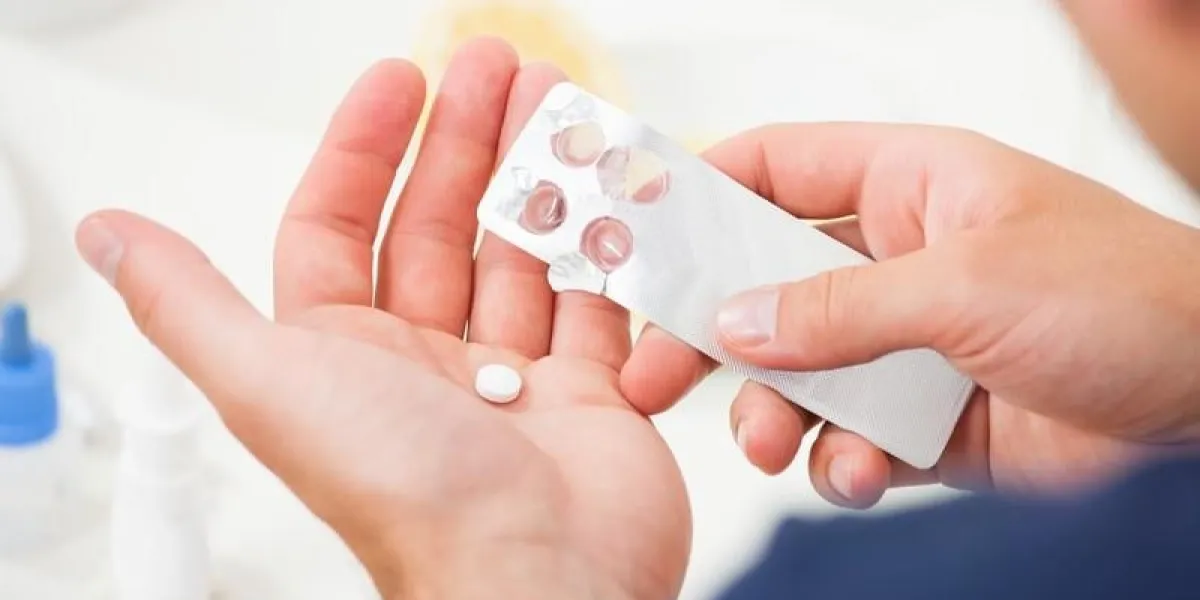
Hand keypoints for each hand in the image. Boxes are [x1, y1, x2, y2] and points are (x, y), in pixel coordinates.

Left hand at [75, 39, 688, 598]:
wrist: (542, 576)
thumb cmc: (408, 495)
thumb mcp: (271, 383)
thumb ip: (190, 305)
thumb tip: (111, 238)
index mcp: (342, 357)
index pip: (342, 227)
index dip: (363, 148)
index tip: (400, 82)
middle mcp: (423, 364)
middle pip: (440, 226)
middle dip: (466, 141)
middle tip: (497, 68)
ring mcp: (509, 377)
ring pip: (518, 252)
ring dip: (537, 178)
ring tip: (559, 107)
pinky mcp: (585, 392)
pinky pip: (591, 299)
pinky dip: (602, 245)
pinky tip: (609, 193)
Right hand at [622, 124, 1199, 507]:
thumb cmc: (1132, 299)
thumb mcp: (970, 285)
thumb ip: (840, 306)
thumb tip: (736, 323)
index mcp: (909, 185)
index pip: (777, 168)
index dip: (700, 193)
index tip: (635, 236)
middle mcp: (898, 259)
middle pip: (764, 280)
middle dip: (710, 328)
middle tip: (654, 370)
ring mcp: (907, 341)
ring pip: (796, 370)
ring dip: (771, 409)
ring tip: (771, 441)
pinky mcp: (924, 418)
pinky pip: (846, 437)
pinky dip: (836, 461)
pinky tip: (854, 473)